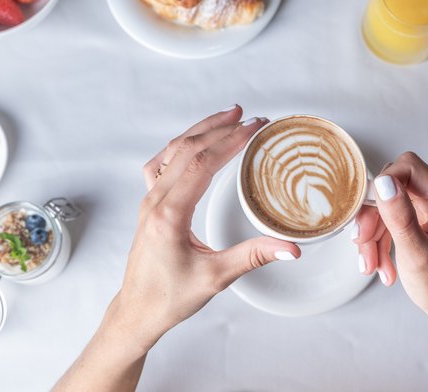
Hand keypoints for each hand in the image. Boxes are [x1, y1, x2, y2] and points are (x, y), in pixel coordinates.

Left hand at [115, 106, 300, 349]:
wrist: (137, 311)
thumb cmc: (168, 297)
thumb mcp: (216, 278)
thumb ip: (254, 256)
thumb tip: (289, 248)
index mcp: (170, 214)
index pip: (203, 164)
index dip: (231, 141)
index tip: (254, 128)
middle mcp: (156, 201)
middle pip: (188, 149)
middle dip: (222, 128)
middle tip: (251, 118)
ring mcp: (149, 200)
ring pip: (173, 151)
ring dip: (201, 130)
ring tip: (228, 116)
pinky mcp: (150, 204)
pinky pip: (161, 163)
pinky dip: (182, 146)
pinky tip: (195, 142)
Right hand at [354, 152, 427, 318]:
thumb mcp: (415, 255)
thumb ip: (400, 216)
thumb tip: (384, 182)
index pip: (409, 167)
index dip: (383, 183)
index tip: (366, 211)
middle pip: (394, 184)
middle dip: (374, 216)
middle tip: (363, 243)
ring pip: (389, 199)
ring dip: (375, 231)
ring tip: (372, 263)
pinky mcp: (426, 208)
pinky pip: (393, 210)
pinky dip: (382, 234)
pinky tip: (380, 261)